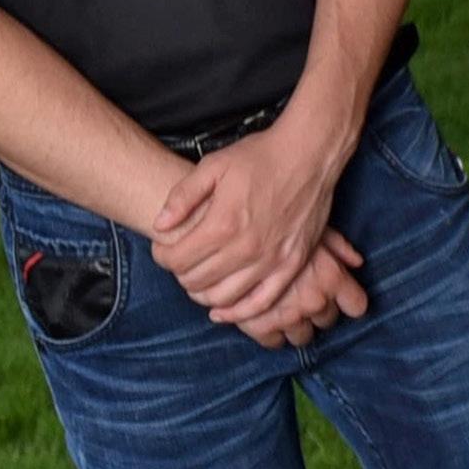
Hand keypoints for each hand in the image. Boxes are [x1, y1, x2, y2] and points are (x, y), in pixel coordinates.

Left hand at [151, 116, 350, 322]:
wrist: (308, 155)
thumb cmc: (260, 157)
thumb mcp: (213, 166)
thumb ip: (182, 197)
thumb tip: (159, 225)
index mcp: (222, 223)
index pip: (177, 260)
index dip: (162, 256)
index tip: (163, 249)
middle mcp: (245, 248)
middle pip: (197, 281)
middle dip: (181, 274)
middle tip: (182, 262)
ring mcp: (271, 260)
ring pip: (225, 297)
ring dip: (204, 294)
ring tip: (199, 281)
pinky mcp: (292, 264)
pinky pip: (262, 302)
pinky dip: (239, 313)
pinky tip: (224, 311)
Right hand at [221, 230, 372, 351]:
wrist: (230, 235)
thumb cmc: (276, 224)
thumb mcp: (311, 226)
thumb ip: (338, 246)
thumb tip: (357, 262)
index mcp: (331, 277)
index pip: (356, 306)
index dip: (347, 302)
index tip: (337, 299)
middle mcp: (315, 300)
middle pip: (327, 321)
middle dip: (316, 311)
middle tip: (301, 297)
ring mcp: (288, 316)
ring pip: (302, 336)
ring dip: (295, 325)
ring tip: (282, 308)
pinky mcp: (260, 326)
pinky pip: (273, 342)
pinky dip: (269, 333)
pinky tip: (263, 318)